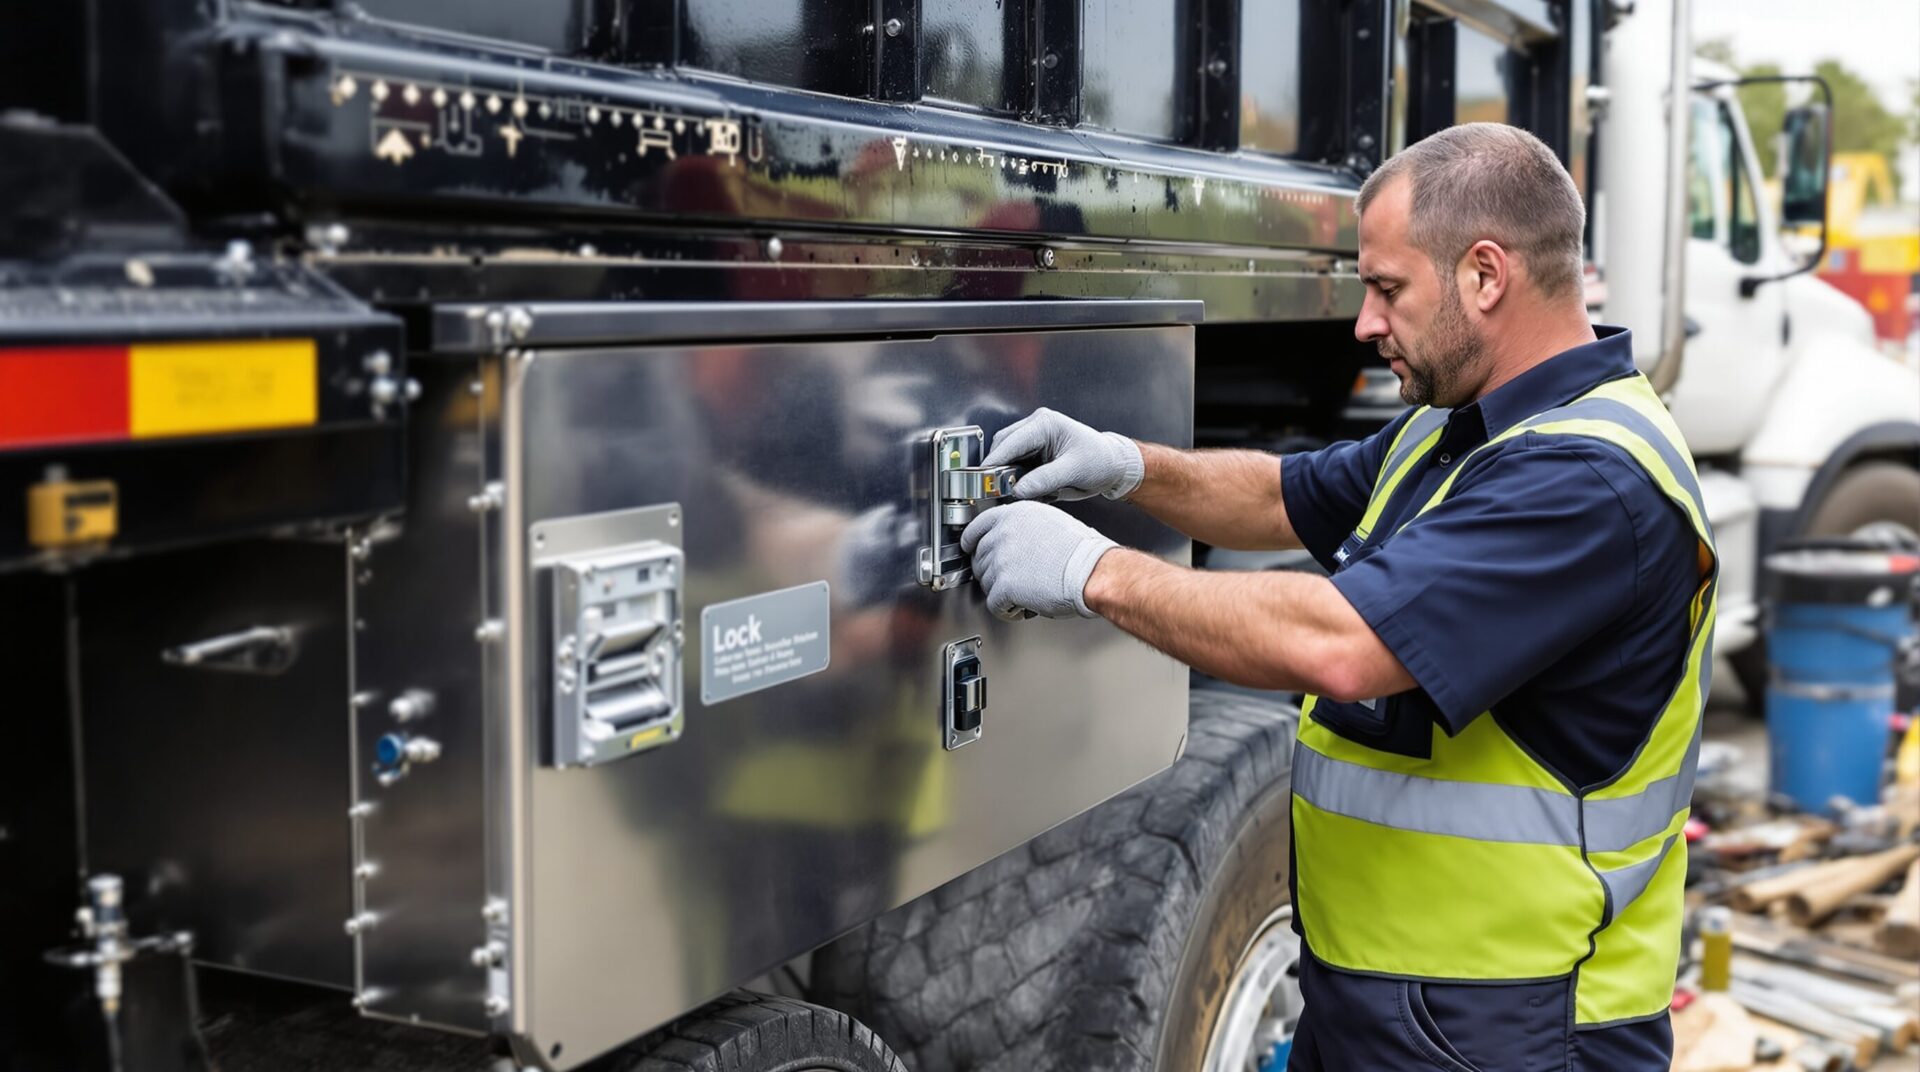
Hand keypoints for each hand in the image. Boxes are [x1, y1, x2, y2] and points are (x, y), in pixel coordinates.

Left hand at [960, 501, 1116, 620]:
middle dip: (992, 572)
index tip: (969, 548)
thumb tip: (1012, 539)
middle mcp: (1003, 533)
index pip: (978, 526)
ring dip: (1001, 592)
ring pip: (986, 583)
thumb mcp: (1049, 521)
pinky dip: (1006, 610)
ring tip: (1022, 594)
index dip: (972, 541)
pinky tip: (1019, 608)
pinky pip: (994, 604)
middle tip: (1009, 580)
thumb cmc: (1080, 551)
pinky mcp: (1004, 585)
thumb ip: (1024, 526)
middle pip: (980, 558)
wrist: (1090, 571)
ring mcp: (1001, 559)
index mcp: (1014, 514)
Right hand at [984, 408, 1144, 501]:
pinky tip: (1026, 490)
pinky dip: (1016, 479)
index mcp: (1045, 424)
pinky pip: (1016, 466)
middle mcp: (1036, 428)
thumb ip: (1045, 479)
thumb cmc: (1100, 460)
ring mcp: (1034, 440)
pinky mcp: (1034, 454)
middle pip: (1003, 447)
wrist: (1112, 466)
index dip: (995, 460)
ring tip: (1014, 492)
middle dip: (998, 469)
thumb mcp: (1074, 470)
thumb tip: (1018, 489)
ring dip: (1007, 475)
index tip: (983, 477)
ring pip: (1007, 458)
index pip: (1010, 441)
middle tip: (995, 490)